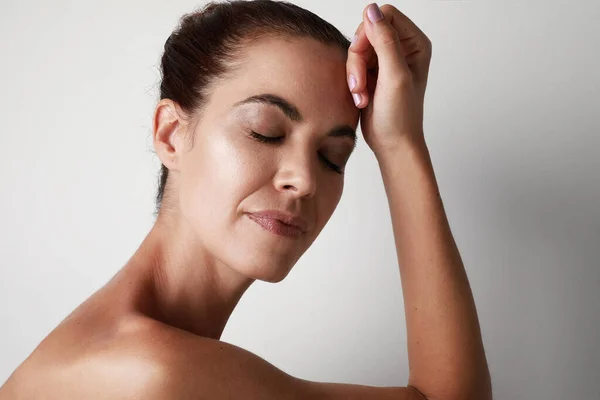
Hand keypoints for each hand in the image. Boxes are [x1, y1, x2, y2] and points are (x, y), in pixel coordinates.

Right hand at [346, 3, 431, 155]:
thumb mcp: (394, 76)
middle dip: (358, 59)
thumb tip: (371, 10)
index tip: (364, 57)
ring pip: (356, 49)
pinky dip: (353, 81)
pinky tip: (361, 98)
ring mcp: (385, 60)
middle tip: (360, 84)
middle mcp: (401, 48)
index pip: (385, 16)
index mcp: (415, 44)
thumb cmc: (401, 116)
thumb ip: (385, 41)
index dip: (368, 33)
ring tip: (361, 96)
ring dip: (354, 74)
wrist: (392, 143)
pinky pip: (352, 64)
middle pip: (366, 31)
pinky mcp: (372, 72)